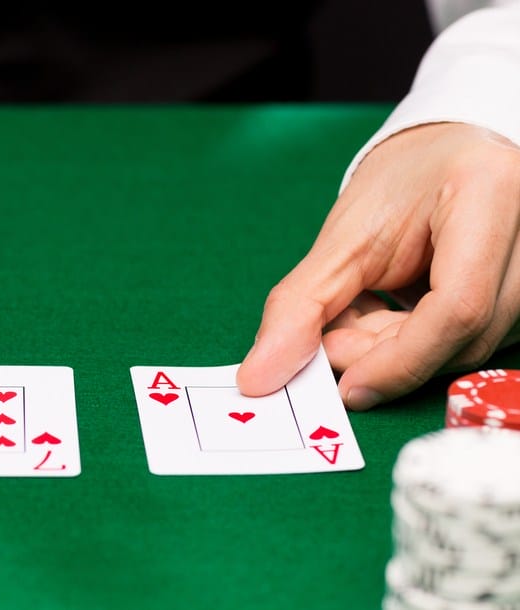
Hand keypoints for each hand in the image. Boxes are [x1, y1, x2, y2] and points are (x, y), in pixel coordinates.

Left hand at [236, 122, 519, 409]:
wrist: (447, 155)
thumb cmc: (400, 183)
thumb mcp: (342, 238)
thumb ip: (300, 306)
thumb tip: (259, 377)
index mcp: (489, 194)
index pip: (457, 306)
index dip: (398, 360)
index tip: (344, 387)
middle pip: (465, 336)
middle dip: (386, 356)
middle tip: (329, 344)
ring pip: (468, 347)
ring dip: (395, 349)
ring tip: (354, 314)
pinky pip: (470, 341)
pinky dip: (414, 342)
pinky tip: (385, 314)